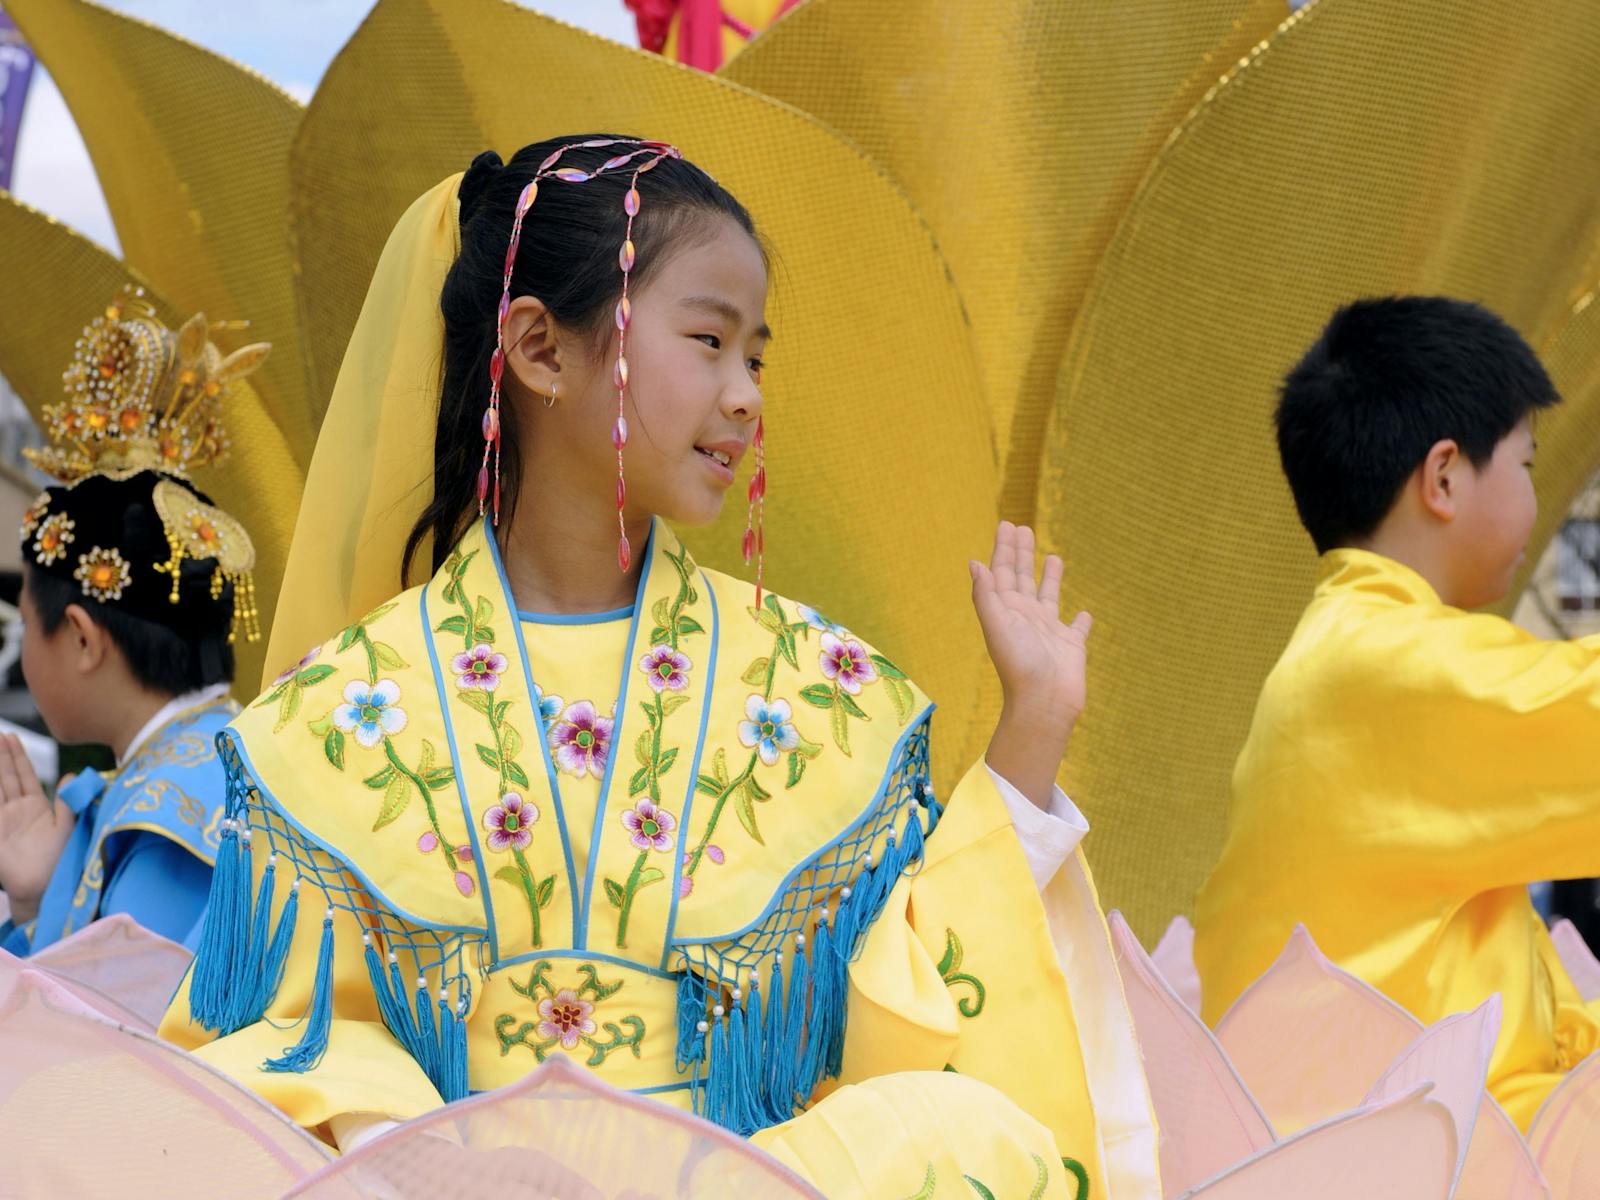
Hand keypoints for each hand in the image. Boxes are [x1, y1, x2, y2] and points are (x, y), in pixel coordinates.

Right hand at [0, 734, 74, 924]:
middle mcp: (17, 810)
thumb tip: (72, 774)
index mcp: (36, 806)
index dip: (18, 756)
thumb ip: (68, 802)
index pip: (25, 775)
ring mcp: (2, 820)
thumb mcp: (68, 827)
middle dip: (0, 755)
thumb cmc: (59, 861)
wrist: (43, 887)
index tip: (11, 737)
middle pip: (5, 776)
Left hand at [970, 522, 1090, 808]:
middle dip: (1021, 554)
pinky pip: (1077, 629)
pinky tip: (1085, 614)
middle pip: (1022, 578)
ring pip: (1049, 596)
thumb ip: (985, 594)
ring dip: (1049, 577)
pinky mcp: (1071, 646)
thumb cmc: (1019, 664)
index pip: (1002, 572)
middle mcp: (1026, 617)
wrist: (1044, 702)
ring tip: (1053, 556)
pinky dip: (1081, 621)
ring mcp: (1049, 631)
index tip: (1007, 524)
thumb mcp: (997, 624)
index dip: (1003, 548)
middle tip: (1023, 528)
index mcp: (1006, 610)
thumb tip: (974, 563)